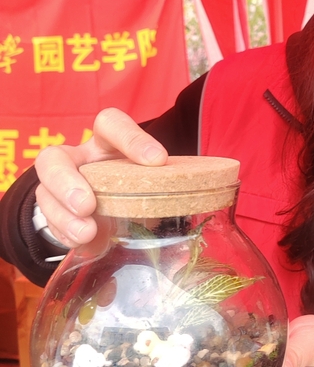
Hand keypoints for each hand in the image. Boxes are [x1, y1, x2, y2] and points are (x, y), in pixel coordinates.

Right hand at [34, 107, 166, 247]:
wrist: (113, 207)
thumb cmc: (137, 185)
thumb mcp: (152, 177)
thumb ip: (171, 181)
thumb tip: (215, 197)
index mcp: (105, 142)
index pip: (110, 123)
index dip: (131, 138)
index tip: (158, 160)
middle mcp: (78, 160)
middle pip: (53, 158)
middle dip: (67, 182)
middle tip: (88, 204)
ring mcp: (60, 186)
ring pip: (44, 192)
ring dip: (63, 215)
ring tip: (87, 232)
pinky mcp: (56, 213)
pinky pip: (49, 222)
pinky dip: (64, 233)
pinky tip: (83, 243)